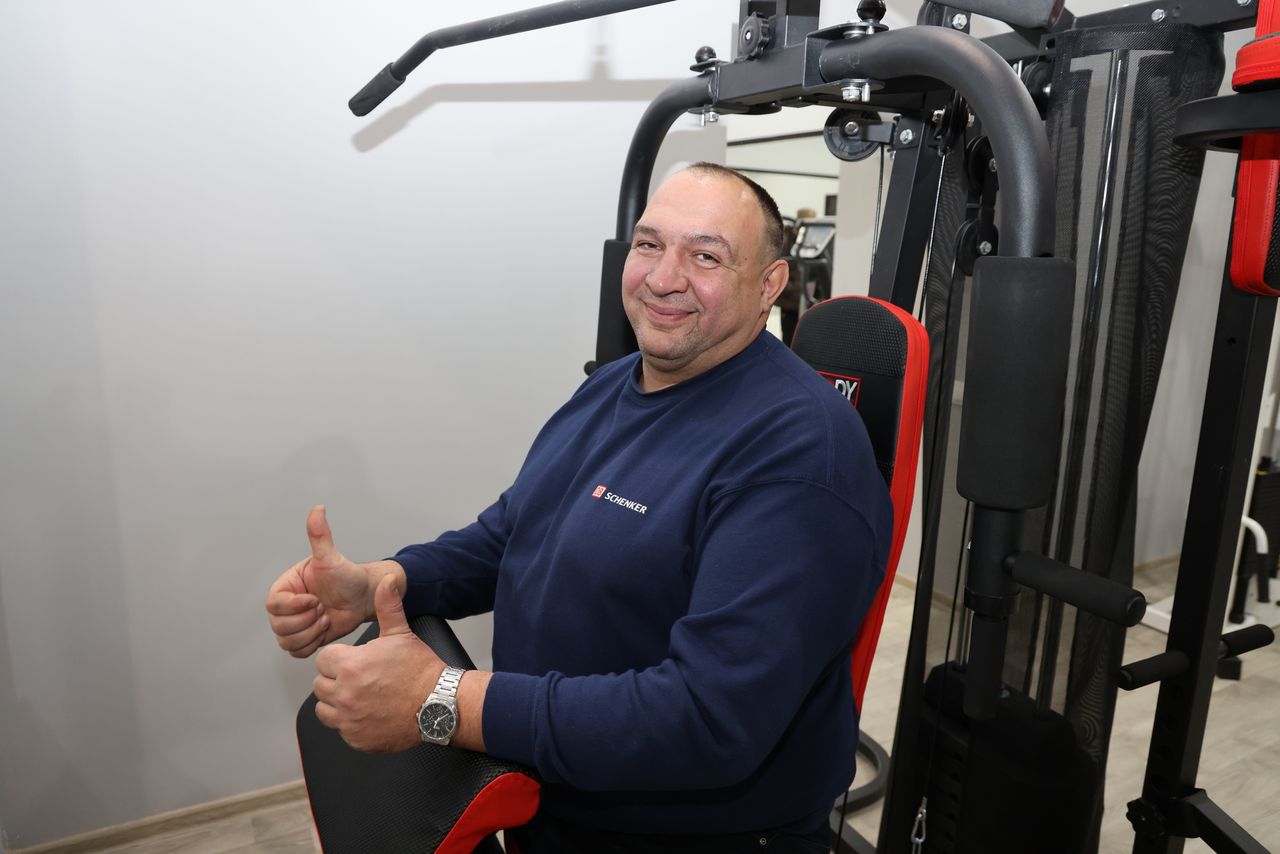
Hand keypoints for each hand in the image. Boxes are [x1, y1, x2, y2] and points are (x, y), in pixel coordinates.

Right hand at [265, 505, 390, 657]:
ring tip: (327, 618)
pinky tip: (326, 630)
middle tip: (324, 609)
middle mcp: (287, 606)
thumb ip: (320, 535)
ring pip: (286, 640)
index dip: (295, 606)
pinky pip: (296, 651)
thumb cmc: (347, 576)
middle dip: (306, 621)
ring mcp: (294, 624)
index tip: (316, 599)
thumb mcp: (331, 557)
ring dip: (311, 633)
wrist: (363, 597)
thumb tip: (318, 508)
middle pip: (278, 625)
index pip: (274, 603)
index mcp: (287, 586)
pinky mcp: (304, 638)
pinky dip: (312, 644)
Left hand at [312, 573, 442, 752]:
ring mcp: (349, 720)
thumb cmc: (420, 669)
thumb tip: (386, 579)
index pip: (324, 660)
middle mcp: (344, 694)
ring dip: (337, 702)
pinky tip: (370, 713)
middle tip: (362, 678)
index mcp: (350, 666)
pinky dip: (350, 723)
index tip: (357, 661)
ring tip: (362, 696)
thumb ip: (387, 606)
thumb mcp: (401, 633)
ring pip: (324, 709)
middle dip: (337, 680)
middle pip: (320, 684)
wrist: (439, 705)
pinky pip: (340, 729)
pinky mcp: (355, 739)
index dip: (340, 658)